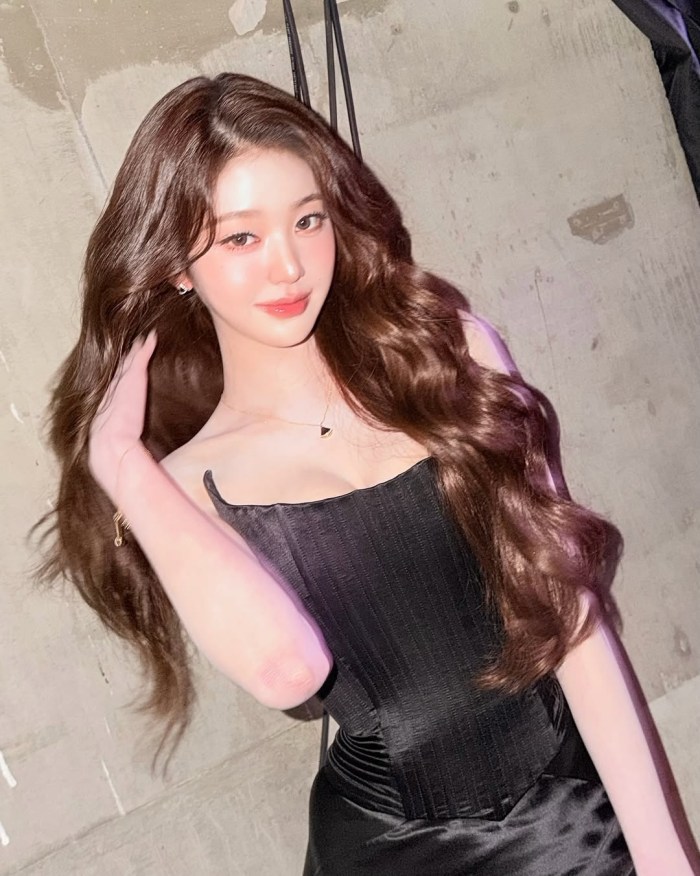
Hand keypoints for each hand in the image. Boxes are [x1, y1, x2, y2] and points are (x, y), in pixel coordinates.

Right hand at [88, 330, 156, 501]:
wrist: (112, 448)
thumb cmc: (114, 450)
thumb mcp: (117, 441)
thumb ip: (122, 437)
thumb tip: (127, 449)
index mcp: (106, 403)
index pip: (112, 382)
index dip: (118, 371)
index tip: (123, 361)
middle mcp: (110, 389)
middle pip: (118, 367)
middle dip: (123, 353)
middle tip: (131, 339)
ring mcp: (121, 382)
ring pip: (127, 359)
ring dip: (134, 346)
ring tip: (141, 334)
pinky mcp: (132, 378)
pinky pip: (139, 357)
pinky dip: (145, 346)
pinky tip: (152, 337)